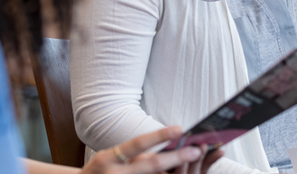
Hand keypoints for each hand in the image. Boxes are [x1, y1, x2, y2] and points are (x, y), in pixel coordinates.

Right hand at [82, 126, 222, 173]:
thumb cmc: (99, 171)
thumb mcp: (109, 157)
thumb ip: (133, 154)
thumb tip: (167, 147)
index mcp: (109, 158)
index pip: (137, 144)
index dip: (158, 135)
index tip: (180, 128)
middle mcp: (115, 173)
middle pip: (151, 165)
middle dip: (176, 158)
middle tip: (196, 151)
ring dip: (173, 172)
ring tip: (193, 167)